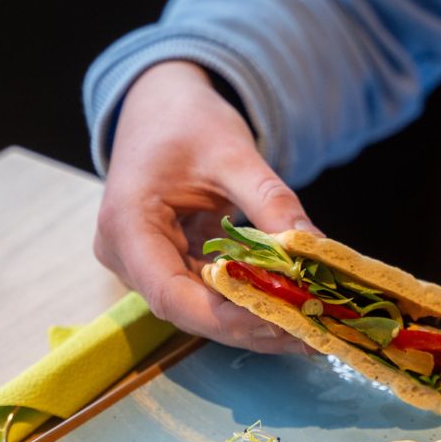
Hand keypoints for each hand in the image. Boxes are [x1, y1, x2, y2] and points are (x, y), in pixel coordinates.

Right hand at [94, 60, 317, 352]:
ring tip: (313, 330)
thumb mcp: (233, 153)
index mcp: (126, 225)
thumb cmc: (187, 121)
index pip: (170, 294)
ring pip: (204, 310)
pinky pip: (211, 295)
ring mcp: (148, 265)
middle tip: (312, 335)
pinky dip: (252, 303)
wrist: (163, 106)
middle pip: (190, 311)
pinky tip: (295, 311)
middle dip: (252, 326)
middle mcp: (128, 256)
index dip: (225, 318)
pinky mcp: (172, 266)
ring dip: (257, 322)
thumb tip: (314, 247)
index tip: (280, 322)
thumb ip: (271, 201)